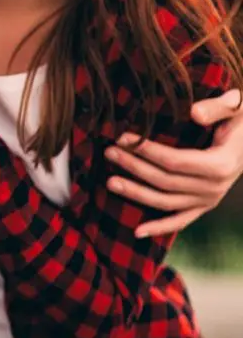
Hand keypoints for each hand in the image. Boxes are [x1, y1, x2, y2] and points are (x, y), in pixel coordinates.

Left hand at [104, 89, 242, 236]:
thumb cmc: (240, 118)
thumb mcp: (237, 106)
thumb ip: (218, 107)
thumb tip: (194, 113)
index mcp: (220, 165)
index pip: (175, 161)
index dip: (147, 151)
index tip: (123, 138)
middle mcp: (214, 188)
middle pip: (165, 182)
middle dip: (134, 167)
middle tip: (109, 152)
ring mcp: (209, 201)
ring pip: (166, 202)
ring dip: (136, 193)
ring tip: (109, 181)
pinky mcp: (204, 207)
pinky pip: (180, 221)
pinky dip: (159, 228)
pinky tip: (136, 232)